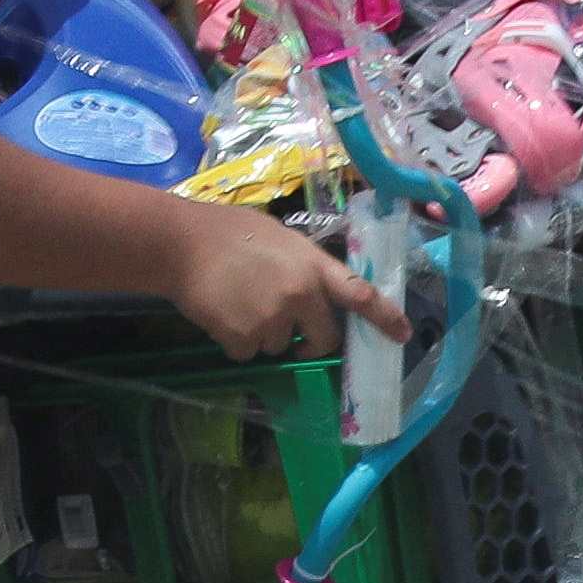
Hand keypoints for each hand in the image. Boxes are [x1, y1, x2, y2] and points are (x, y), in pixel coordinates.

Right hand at [162, 200, 406, 363]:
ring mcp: (273, 318)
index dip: (384, 317)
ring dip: (263, 333)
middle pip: (324, 338)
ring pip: (279, 346)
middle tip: (291, 330)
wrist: (180, 243)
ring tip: (237, 302)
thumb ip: (303, 265)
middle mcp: (300, 294)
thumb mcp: (280, 238)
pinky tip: (221, 313)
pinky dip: (234, 340)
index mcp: (312, 265)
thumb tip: (313, 289)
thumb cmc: (227, 231)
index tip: (402, 335)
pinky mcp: (243, 337)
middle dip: (311, 340)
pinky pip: (247, 351)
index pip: (359, 294)